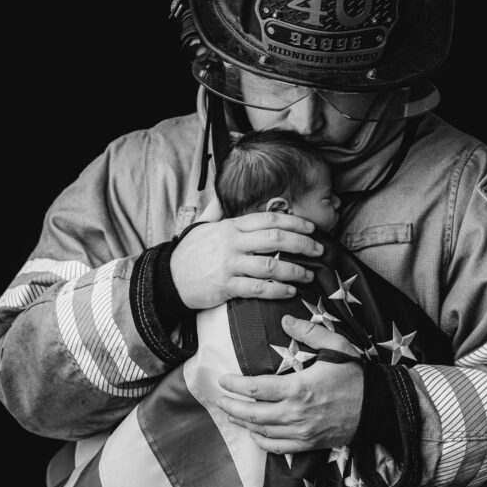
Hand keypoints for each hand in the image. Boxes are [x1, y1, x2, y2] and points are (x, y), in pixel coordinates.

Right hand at [170, 212, 323, 309]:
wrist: (168, 278)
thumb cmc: (190, 253)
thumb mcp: (202, 226)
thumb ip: (215, 210)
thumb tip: (221, 195)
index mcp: (231, 226)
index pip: (269, 218)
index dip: (294, 221)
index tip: (311, 227)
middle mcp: (233, 243)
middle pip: (275, 239)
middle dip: (302, 243)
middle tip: (319, 249)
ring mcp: (230, 265)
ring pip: (270, 265)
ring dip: (294, 270)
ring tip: (308, 274)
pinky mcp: (226, 286)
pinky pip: (258, 288)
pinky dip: (277, 290)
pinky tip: (290, 291)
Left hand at [216, 315, 363, 453]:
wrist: (378, 406)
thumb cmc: (356, 375)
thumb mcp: (335, 347)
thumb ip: (309, 332)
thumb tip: (286, 321)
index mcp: (299, 388)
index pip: (256, 389)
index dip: (234, 385)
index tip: (223, 380)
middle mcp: (296, 414)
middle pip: (252, 413)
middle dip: (231, 406)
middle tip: (218, 399)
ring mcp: (301, 432)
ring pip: (261, 431)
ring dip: (242, 422)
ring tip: (230, 413)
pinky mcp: (308, 444)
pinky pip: (277, 447)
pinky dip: (261, 441)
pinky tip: (253, 433)